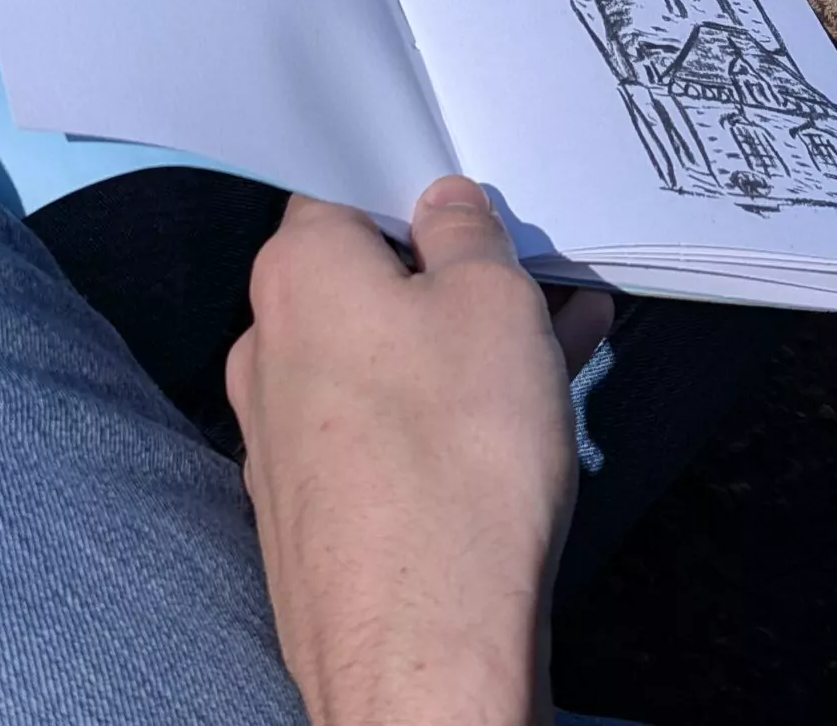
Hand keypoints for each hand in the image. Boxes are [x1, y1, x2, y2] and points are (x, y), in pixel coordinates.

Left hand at [226, 176, 613, 725]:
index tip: (477, 200)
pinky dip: (447, 404)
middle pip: (369, 277)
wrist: (423, 651)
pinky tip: (528, 405)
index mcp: (297, 273)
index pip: (342, 190)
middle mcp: (270, 345)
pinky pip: (387, 423)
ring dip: (469, 337)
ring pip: (388, 352)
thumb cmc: (457, 454)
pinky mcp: (315, 504)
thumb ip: (466, 231)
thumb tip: (441, 205)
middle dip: (458, 271)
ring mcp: (284, 433)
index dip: (415, 186)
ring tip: (566, 331)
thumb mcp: (491, 301)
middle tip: (539, 272)